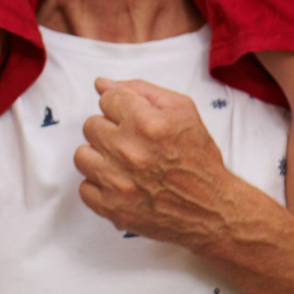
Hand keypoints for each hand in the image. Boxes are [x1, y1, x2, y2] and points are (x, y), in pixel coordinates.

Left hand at [74, 78, 244, 247]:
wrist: (211, 208)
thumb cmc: (198, 159)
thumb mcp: (182, 110)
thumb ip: (140, 90)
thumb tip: (102, 84)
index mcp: (146, 123)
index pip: (107, 98)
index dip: (121, 107)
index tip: (133, 119)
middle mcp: (128, 152)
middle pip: (91, 125)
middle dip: (110, 130)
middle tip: (131, 142)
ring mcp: (117, 182)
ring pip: (82, 155)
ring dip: (100, 157)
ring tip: (122, 163)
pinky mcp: (111, 207)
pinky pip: (84, 187)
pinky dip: (99, 186)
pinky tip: (120, 182)